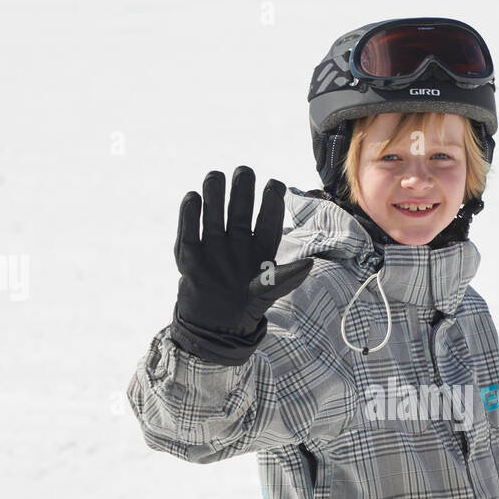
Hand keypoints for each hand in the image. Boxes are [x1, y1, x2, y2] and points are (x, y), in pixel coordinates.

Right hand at [171, 167, 312, 363]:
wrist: (214, 326)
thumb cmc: (247, 308)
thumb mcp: (269, 292)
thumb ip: (286, 277)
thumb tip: (309, 264)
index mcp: (260, 248)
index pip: (268, 220)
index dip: (272, 202)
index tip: (275, 185)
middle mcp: (237, 242)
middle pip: (240, 210)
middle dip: (242, 190)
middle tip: (244, 171)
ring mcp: (213, 245)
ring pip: (214, 214)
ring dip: (215, 195)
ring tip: (215, 176)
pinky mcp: (190, 253)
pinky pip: (190, 230)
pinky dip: (190, 215)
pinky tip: (193, 198)